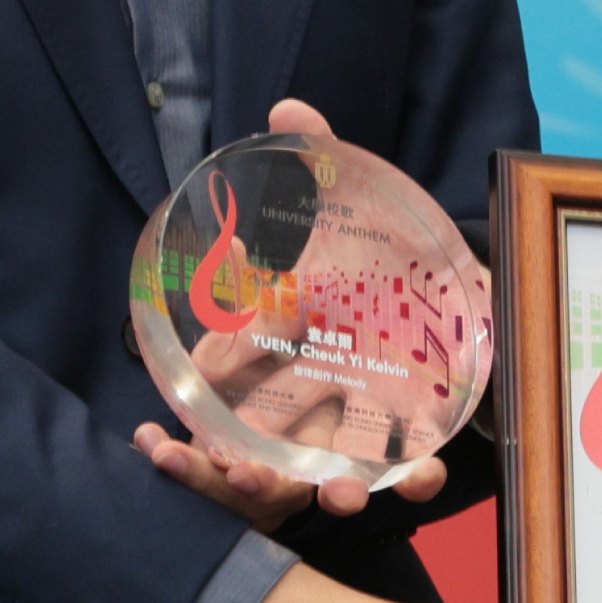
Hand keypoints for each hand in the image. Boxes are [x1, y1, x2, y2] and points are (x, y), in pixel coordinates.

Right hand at [133, 98, 466, 532]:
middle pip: (258, 464)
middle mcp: (297, 404)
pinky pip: (409, 473)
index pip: (207, 408)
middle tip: (248, 480)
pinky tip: (428, 475)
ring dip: (334, 493)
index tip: (160, 447)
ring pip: (331, 478)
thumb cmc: (363, 258)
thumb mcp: (337, 216)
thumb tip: (290, 106)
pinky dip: (416, 480)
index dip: (180, 440)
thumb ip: (311, 170)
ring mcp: (351, 426)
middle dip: (247, 481)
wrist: (442, 286)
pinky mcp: (408, 437)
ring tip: (344, 496)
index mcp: (260, 361)